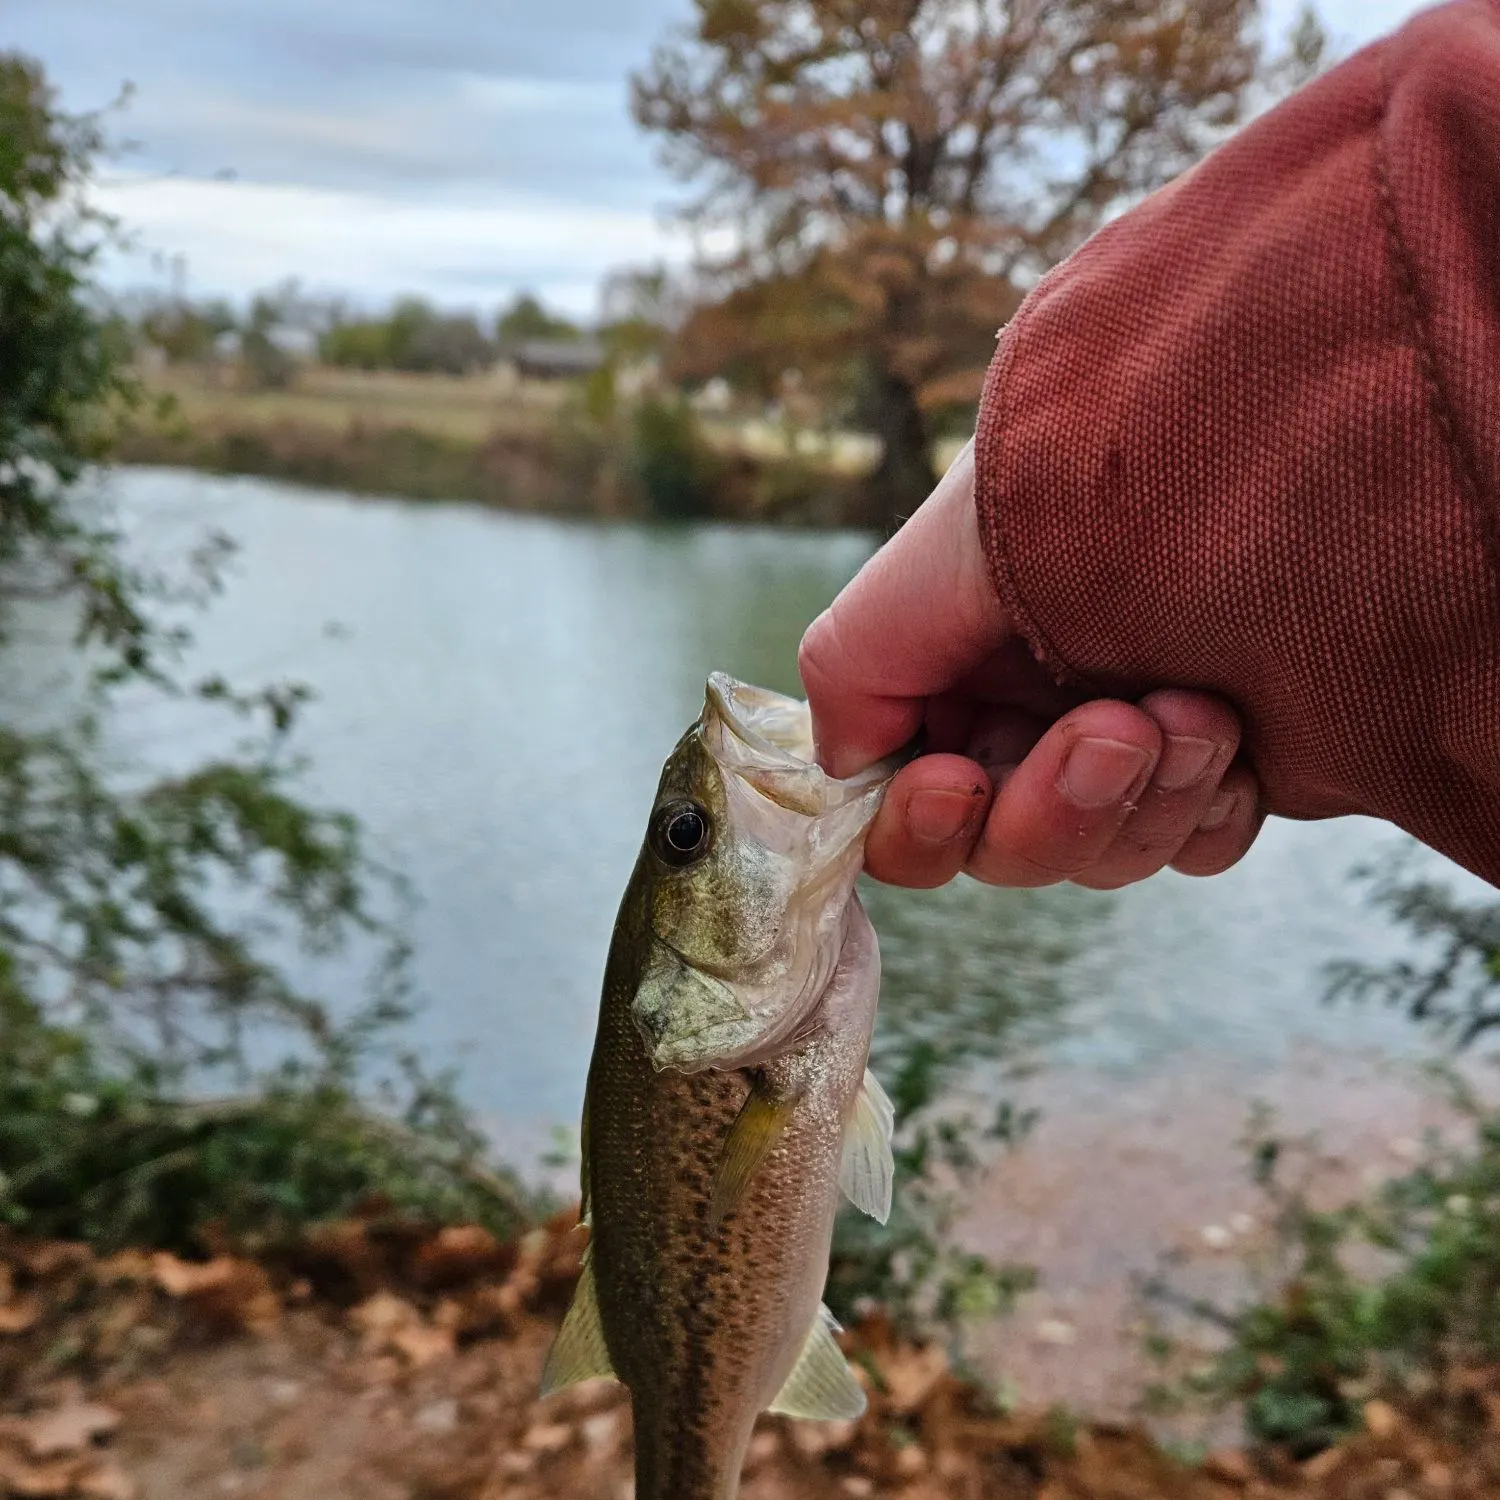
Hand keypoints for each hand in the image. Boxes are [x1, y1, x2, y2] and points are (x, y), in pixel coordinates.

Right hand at [798, 442, 1263, 889]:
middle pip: (1009, 852)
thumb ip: (846, 675)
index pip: (910, 819)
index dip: (925, 828)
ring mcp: (1129, 747)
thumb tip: (846, 767)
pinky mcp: (1219, 759)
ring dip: (1143, 799)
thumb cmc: (1063, 498)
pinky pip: (1199, 846)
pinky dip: (1207, 814)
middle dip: (1056, 806)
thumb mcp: (915, 575)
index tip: (955, 783)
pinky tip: (1231, 748)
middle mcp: (1031, 720)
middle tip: (1116, 727)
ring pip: (1105, 859)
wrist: (1237, 445)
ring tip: (1196, 710)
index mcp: (952, 684)